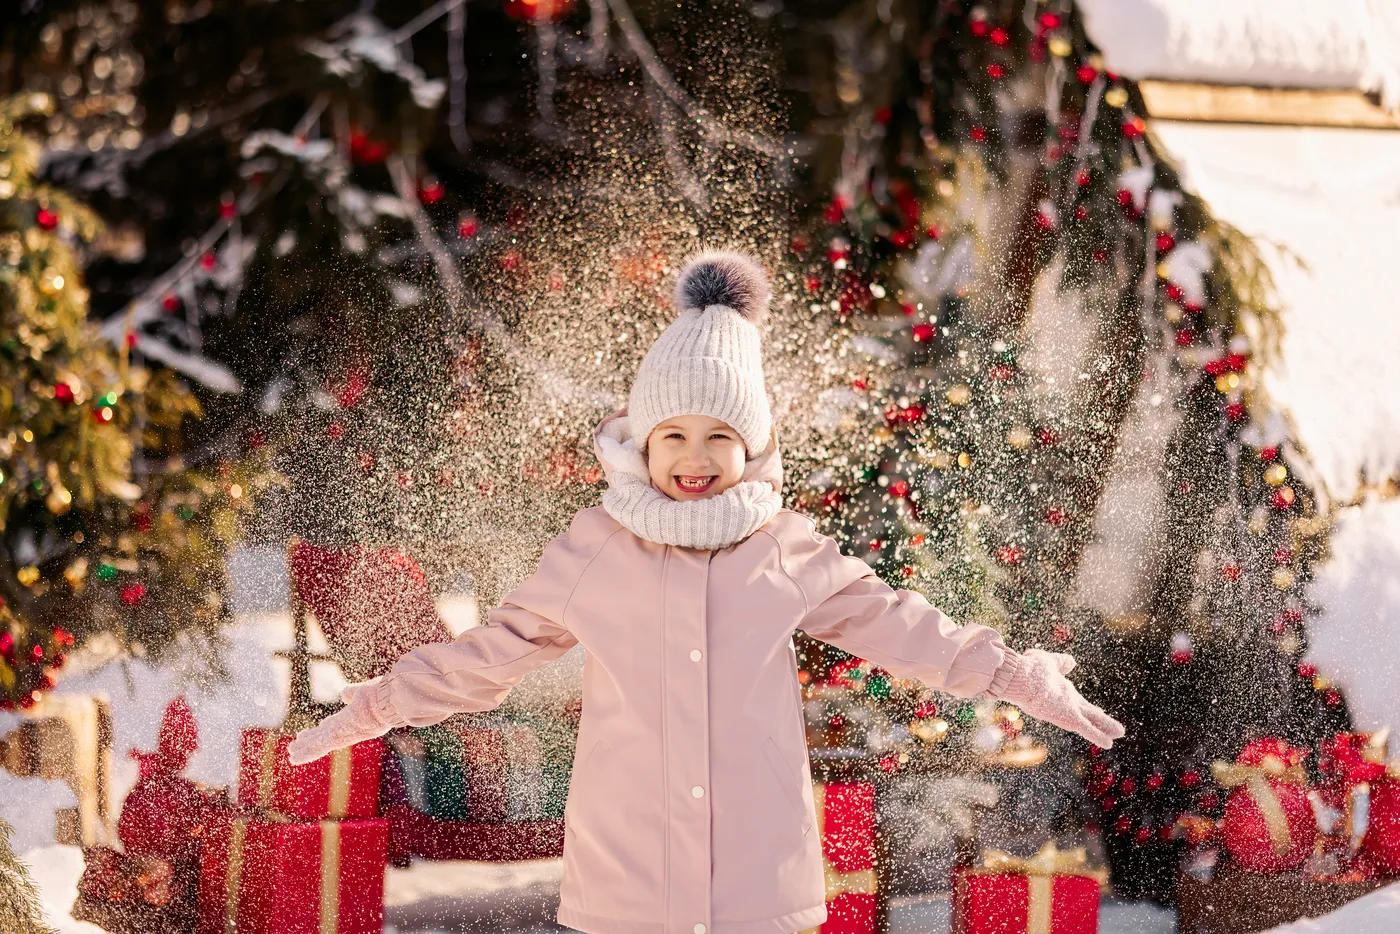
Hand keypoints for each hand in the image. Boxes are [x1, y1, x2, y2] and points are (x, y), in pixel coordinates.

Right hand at [285, 678, 393, 765]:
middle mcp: (351, 731)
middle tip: (296, 747)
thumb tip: (345, 693)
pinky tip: (294, 757)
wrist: (391, 698)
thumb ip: (353, 693)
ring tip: (292, 756)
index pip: (337, 726)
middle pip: (327, 738)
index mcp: (356, 720)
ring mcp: (345, 734)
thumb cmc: (382, 694)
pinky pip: (320, 746)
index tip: (319, 727)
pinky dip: (307, 752)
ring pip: (322, 744)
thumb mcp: (363, 692)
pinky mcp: (339, 734)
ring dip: (307, 750)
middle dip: (312, 742)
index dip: (326, 728)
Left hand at [990, 649, 1124, 748]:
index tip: (1099, 711)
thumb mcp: (1048, 661)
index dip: (1089, 707)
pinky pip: (1086, 728)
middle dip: (1102, 721)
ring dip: (1104, 729)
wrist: (1018, 677)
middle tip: (1115, 730)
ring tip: (1117, 736)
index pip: (1078, 702)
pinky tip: (1109, 744)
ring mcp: (1067, 711)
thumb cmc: (1029, 668)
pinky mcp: (1068, 716)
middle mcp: (1066, 703)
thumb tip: (1072, 661)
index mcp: (1062, 691)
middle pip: (1088, 714)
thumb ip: (1060, 662)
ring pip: (1090, 722)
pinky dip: (1098, 735)